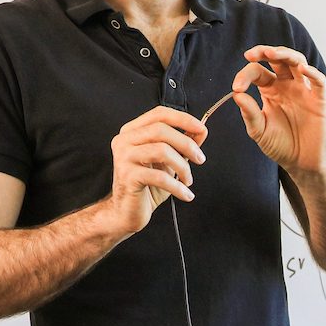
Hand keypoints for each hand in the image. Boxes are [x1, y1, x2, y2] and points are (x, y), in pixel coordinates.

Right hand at [94, 105, 206, 238]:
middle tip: (200, 159)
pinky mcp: (128, 176)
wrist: (127, 211)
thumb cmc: (148, 186)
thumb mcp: (168, 162)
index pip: (159, 114)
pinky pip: (159, 177)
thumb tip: (201, 130)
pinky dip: (178, 187)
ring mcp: (124, 157)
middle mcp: (124, 140)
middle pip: (161, 130)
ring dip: (183, 166)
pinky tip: (186, 194)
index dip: (183, 119)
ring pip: (162, 150)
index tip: (201, 129)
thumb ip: (182, 144)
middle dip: (186, 144)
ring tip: (188, 180)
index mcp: (132, 131)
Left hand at [232, 46, 325, 179]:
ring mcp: (303, 91)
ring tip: (272, 53)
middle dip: (265, 52)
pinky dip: (312, 73)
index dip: (245, 76)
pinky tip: (302, 69)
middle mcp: (286, 86)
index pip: (257, 72)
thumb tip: (237, 95)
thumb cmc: (280, 145)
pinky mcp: (318, 101)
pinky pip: (318, 82)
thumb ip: (250, 113)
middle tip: (253, 54)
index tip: (237, 88)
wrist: (300, 163)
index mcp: (270, 90)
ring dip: (285, 54)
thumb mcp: (259, 131)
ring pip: (297, 62)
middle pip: (278, 59)